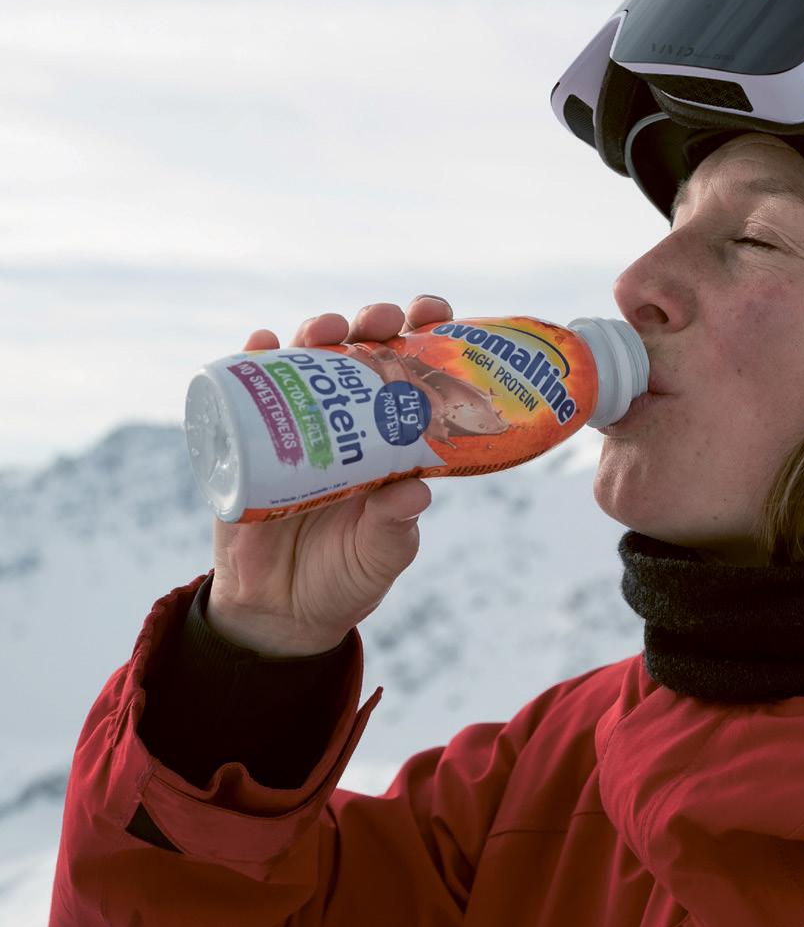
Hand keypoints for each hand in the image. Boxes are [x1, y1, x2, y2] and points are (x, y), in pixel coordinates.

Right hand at [206, 296, 453, 655]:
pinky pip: (246, 393)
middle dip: (371, 323)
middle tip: (379, 321)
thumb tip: (414, 489)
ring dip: (316, 333)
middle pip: (361, 355)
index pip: (412, 375)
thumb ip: (396, 525)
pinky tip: (261, 342)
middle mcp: (347, 424)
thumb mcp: (382, 554)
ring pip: (307, 362)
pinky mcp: (249, 444)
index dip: (424, 337)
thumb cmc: (346, 576)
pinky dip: (251, 361)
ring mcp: (297, 428)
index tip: (434, 312)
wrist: (282, 614)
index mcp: (390, 440)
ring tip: (324, 330)